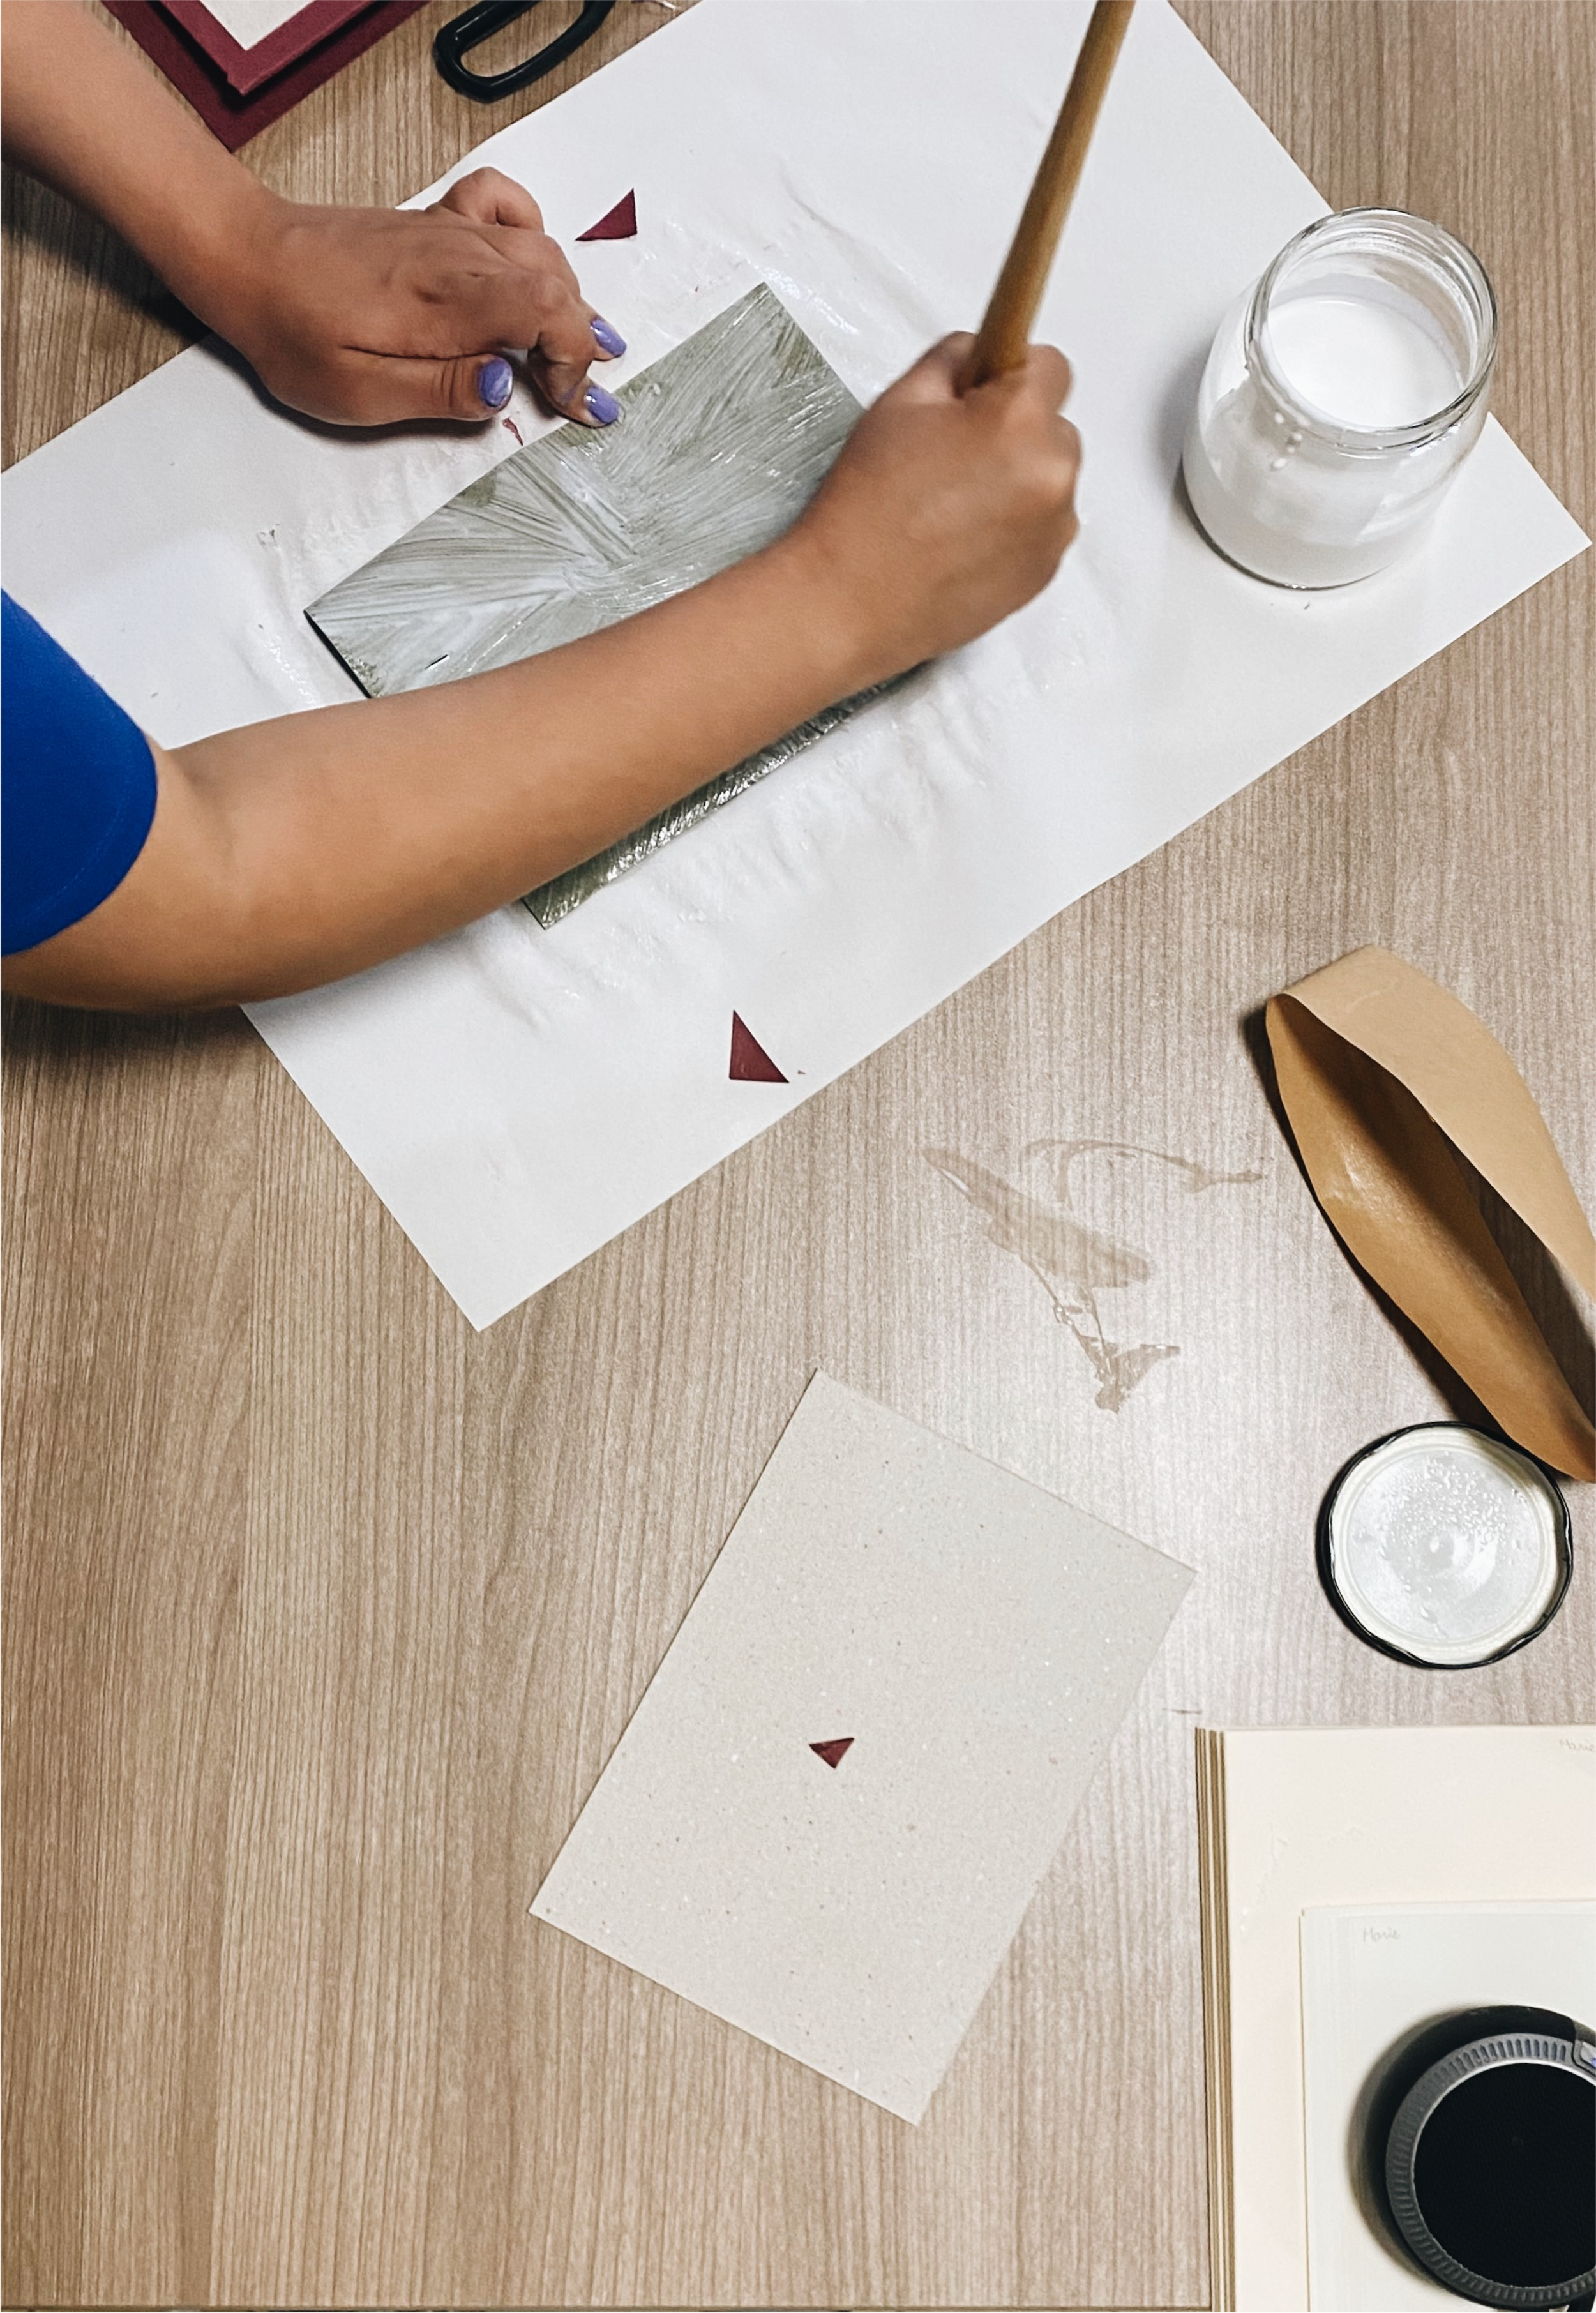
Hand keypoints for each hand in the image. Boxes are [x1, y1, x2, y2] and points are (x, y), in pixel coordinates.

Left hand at [207, 168, 624, 427]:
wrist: (248, 259)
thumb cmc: (293, 329)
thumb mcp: (359, 392)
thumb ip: (438, 392)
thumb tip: (501, 389)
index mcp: (444, 302)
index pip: (548, 312)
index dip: (573, 360)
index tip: (567, 403)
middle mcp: (457, 256)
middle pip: (556, 284)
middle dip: (579, 343)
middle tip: (574, 395)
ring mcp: (450, 232)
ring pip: (542, 253)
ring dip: (570, 302)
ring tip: (573, 349)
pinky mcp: (436, 222)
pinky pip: (505, 207)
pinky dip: (534, 233)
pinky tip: (534, 265)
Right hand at [783, 333, 1079, 683]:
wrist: (850, 604)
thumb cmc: (867, 511)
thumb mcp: (901, 402)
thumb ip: (954, 361)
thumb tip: (982, 353)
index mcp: (1021, 421)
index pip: (1051, 364)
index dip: (1011, 373)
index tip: (986, 388)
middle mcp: (1053, 476)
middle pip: (1054, 426)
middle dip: (1014, 430)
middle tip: (952, 454)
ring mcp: (1054, 531)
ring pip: (1050, 480)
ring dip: (1017, 481)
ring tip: (951, 504)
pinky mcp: (1044, 574)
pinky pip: (1042, 529)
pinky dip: (1013, 527)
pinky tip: (960, 537)